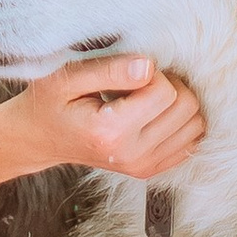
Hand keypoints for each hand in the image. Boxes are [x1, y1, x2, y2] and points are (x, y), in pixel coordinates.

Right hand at [2, 55, 204, 182]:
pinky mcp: (150, 170)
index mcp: (110, 132)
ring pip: (195, 123)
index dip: (151, 71)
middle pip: (186, 106)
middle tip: (139, 81)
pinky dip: (180, 121)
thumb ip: (109, 69)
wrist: (40, 138)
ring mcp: (143, 166)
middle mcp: (131, 155)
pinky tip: (154, 113)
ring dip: (177, 102)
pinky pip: (191, 140)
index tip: (127, 71)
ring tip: (145, 97)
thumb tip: (149, 66)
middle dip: (169, 84)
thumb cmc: (51, 102)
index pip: (165, 91)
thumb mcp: (67, 76)